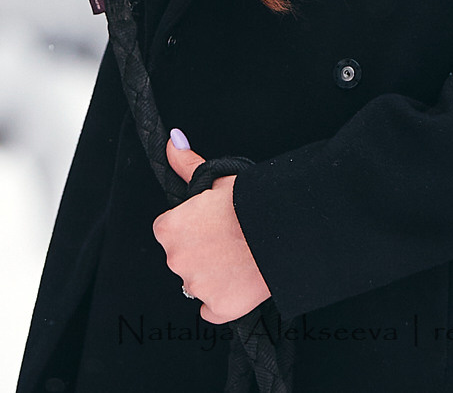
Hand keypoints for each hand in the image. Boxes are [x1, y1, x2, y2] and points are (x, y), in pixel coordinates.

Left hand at [156, 129, 272, 324]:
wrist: (284, 230)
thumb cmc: (251, 202)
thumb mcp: (217, 180)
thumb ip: (187, 165)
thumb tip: (171, 142)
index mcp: (169, 228)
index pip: (169, 231)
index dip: (191, 226)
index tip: (210, 223)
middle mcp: (176, 260)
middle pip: (183, 257)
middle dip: (201, 251)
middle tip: (229, 238)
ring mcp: (197, 287)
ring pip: (198, 282)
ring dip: (213, 274)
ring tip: (240, 256)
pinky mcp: (219, 308)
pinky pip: (212, 310)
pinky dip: (222, 301)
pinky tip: (238, 283)